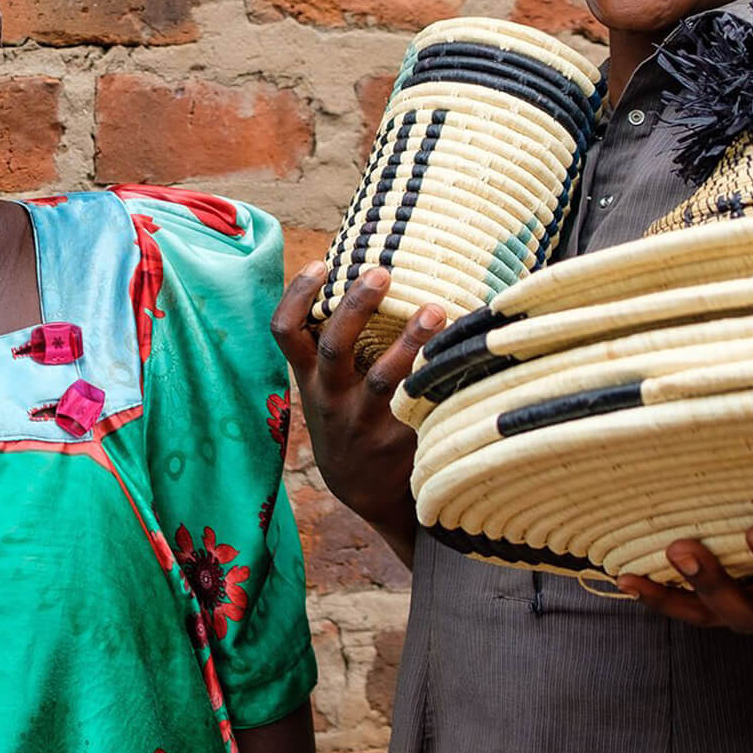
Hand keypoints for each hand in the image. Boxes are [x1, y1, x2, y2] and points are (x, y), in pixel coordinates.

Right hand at [271, 262, 444, 564]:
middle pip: (335, 347)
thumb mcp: (324, 386)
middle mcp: (331, 398)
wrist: (363, 488)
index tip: (321, 263)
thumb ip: (332, 343)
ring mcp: (365, 421)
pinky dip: (442, 380)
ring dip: (410, 343)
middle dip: (356, 307)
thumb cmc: (347, 415)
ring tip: (436, 309)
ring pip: (384, 380)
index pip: (286, 333)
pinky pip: (422, 406)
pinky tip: (466, 353)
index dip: (297, 296)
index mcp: (310, 378)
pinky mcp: (401, 441)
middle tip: (381, 271)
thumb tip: (364, 270)